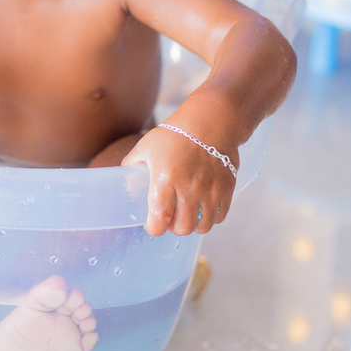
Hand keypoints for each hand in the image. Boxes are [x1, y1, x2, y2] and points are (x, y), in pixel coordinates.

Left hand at [122, 125, 237, 236]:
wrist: (210, 122)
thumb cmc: (175, 134)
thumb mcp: (146, 146)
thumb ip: (132, 164)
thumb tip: (124, 180)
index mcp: (165, 178)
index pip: (160, 217)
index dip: (154, 228)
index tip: (152, 226)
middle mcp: (189, 188)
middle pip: (182, 227)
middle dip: (173, 228)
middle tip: (170, 220)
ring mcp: (210, 190)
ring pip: (203, 226)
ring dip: (193, 226)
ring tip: (187, 216)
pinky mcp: (226, 189)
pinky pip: (220, 217)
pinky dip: (211, 219)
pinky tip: (203, 209)